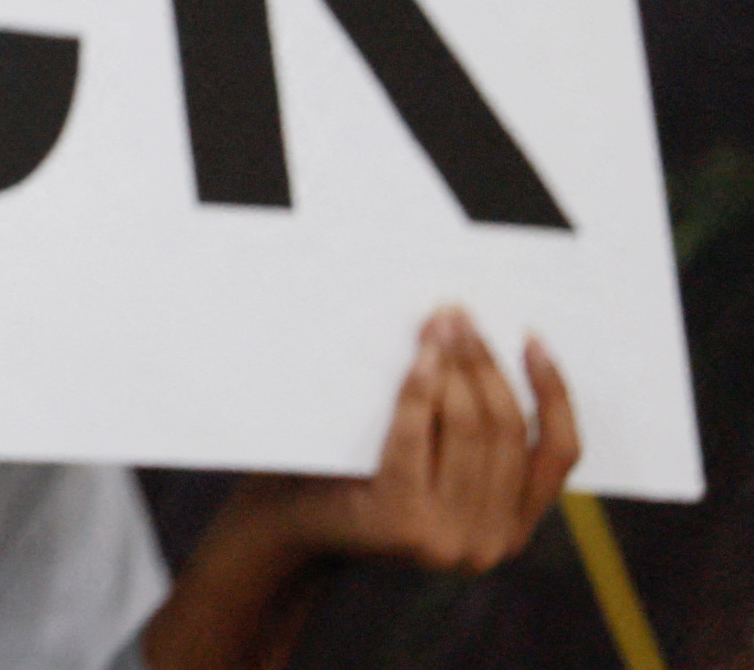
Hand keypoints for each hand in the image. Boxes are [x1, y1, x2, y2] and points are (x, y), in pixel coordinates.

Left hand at [143, 309, 582, 669]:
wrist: (296, 523)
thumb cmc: (362, 476)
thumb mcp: (431, 460)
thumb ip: (467, 429)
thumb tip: (475, 336)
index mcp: (515, 526)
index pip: (561, 453)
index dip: (554, 392)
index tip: (531, 338)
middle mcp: (494, 541)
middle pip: (507, 430)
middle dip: (485, 363)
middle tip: (460, 316)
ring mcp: (452, 540)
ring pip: (469, 429)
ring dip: (456, 368)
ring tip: (438, 326)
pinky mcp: (406, 525)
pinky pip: (418, 438)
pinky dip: (420, 392)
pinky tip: (419, 358)